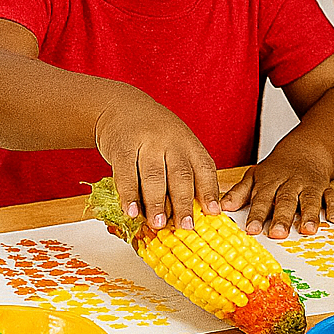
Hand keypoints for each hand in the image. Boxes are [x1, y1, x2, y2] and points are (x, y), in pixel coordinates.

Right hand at [94, 91, 219, 231]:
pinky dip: (129, 195)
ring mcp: (147, 143)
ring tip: (158, 224)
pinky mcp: (122, 147)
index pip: (204, 169)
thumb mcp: (177, 145)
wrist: (120, 107)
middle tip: (186, 226)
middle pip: (181, 176)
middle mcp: (171, 142)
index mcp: (189, 145)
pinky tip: (131, 212)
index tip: (213, 213)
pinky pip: (126, 174)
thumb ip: (185, 173)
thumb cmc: (154, 133)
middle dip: (184, 204)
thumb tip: (195, 211)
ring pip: (154, 176)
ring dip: (156, 203)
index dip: (209, 192)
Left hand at [220, 144, 333, 237]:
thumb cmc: (276, 169)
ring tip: (307, 230)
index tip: (251, 230)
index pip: (262, 198)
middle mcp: (291, 183)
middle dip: (282, 217)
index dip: (257, 214)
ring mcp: (310, 185)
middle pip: (286, 200)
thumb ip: (240, 192)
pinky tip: (333, 220)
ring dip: (310, 214)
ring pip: (310, 199)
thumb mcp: (255, 176)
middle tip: (277, 234)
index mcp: (271, 181)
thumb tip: (221, 207)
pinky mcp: (326, 187)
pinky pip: (333, 196)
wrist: (306, 149)